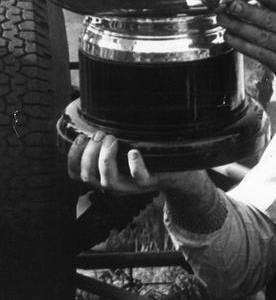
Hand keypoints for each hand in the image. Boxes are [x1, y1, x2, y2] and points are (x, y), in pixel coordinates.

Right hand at [67, 132, 194, 195]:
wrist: (178, 172)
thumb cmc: (147, 156)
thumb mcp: (125, 148)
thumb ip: (109, 138)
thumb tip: (94, 113)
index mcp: (103, 175)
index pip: (76, 174)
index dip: (73, 157)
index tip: (81, 138)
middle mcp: (113, 183)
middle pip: (89, 176)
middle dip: (89, 154)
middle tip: (100, 134)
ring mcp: (130, 185)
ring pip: (108, 181)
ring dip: (105, 159)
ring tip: (112, 139)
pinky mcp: (149, 182)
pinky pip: (139, 178)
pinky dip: (134, 165)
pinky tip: (134, 151)